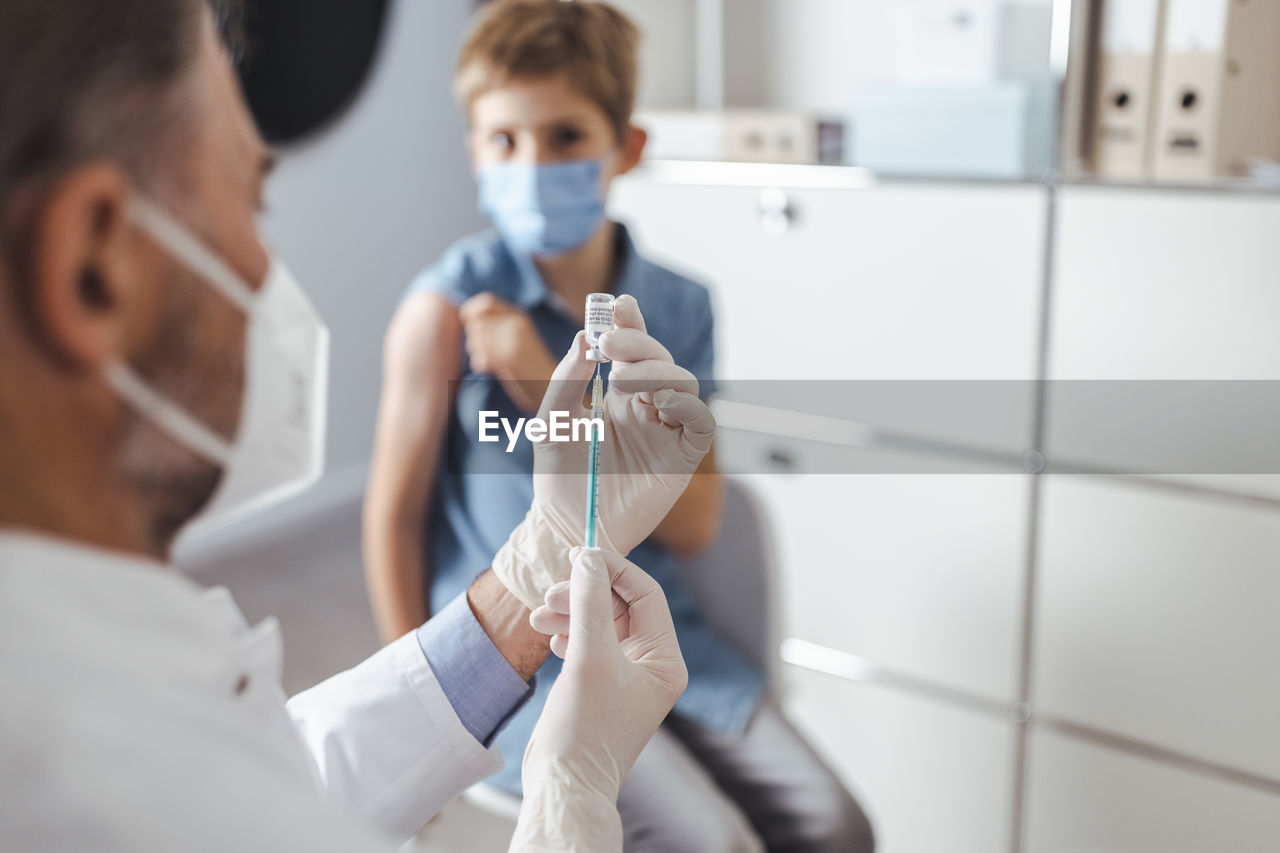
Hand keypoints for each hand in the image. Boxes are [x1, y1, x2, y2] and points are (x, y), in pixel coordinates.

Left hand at [459, 292, 555, 411]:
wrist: (553, 385)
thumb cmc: (532, 364)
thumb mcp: (519, 335)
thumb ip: (499, 323)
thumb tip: (468, 317)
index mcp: (519, 316)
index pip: (487, 301)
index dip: (471, 309)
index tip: (467, 321)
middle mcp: (516, 325)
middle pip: (476, 323)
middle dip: (474, 338)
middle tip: (486, 351)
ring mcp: (513, 341)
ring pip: (475, 341)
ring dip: (477, 353)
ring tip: (492, 362)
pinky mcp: (509, 359)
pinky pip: (480, 357)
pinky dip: (480, 365)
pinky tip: (491, 369)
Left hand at [490, 295, 715, 609]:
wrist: (568, 524)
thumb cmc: (559, 476)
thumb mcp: (553, 419)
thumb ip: (567, 378)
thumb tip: (583, 339)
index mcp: (618, 394)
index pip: (632, 350)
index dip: (630, 324)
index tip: (618, 305)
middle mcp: (646, 407)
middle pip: (660, 360)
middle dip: (639, 344)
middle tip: (609, 344)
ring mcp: (667, 430)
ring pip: (684, 384)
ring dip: (659, 372)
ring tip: (627, 380)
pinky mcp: (682, 457)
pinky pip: (701, 422)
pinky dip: (687, 406)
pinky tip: (658, 404)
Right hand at [512, 548, 686, 851]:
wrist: (564, 784)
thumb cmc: (585, 728)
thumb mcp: (589, 657)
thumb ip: (589, 603)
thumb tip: (588, 558)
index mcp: (664, 660)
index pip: (646, 594)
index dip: (614, 570)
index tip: (580, 555)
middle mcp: (650, 665)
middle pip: (619, 606)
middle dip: (584, 593)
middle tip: (549, 591)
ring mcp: (624, 675)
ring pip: (598, 622)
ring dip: (569, 612)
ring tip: (538, 615)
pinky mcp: (599, 684)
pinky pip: (586, 643)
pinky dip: (567, 633)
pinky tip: (550, 637)